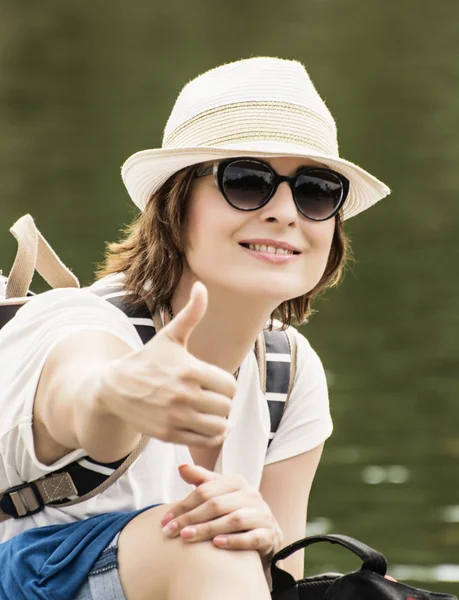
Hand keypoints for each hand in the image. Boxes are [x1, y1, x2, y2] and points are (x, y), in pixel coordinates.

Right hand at [95, 282, 236, 446]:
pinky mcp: (168, 434)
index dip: (226, 385)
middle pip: (226, 406)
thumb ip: (191, 313)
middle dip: (223, 403)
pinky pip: (204, 440)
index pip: (229, 386)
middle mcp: (183, 395)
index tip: (217, 383)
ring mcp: (175, 417)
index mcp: (189, 370)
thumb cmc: (147, 360)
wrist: (114, 388)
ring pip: (218, 426)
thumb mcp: (169, 336)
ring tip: (213, 414)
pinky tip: (206, 426)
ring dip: (220, 421)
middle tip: (214, 399)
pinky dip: (210, 436)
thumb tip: (201, 286)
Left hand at [160, 464, 282, 563]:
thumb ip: (201, 480)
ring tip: (187, 537)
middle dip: (191, 518)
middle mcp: (250, 495)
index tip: (165, 520)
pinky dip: (234, 540)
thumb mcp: (219, 492)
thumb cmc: (235, 509)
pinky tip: (216, 545)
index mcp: (236, 482)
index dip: (183, 505)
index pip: (205, 490)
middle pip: (217, 504)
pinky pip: (252, 537)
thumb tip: (181, 467)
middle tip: (171, 532)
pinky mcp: (269, 534)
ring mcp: (262, 514)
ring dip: (208, 529)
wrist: (265, 531)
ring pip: (233, 520)